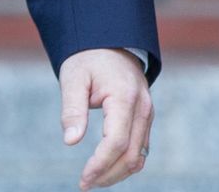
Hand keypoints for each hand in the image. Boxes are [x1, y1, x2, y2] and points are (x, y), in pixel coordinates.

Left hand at [58, 47, 151, 189]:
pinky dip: (125, 162)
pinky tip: (106, 168)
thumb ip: (72, 109)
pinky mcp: (145, 118)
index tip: (83, 179)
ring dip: (117, 173)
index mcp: (125, 97)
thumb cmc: (88, 58)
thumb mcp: (73, 78)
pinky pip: (140, 148)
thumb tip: (71, 141)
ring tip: (93, 180)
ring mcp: (147, 114)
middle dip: (108, 175)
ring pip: (139, 156)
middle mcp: (142, 108)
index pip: (116, 142)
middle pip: (131, 155)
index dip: (100, 165)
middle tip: (84, 184)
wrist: (110, 41)